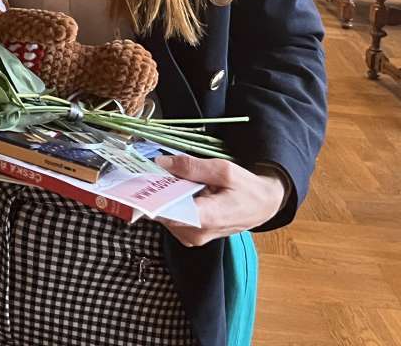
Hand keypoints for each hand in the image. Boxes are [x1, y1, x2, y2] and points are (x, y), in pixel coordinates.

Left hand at [156, 155, 286, 246]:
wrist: (262, 206)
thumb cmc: (246, 188)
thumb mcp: (223, 170)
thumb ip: (192, 167)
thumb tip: (161, 163)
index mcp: (206, 218)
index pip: (168, 213)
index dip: (150, 197)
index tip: (137, 180)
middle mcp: (195, 233)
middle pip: (162, 212)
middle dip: (155, 191)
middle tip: (149, 169)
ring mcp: (192, 237)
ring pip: (165, 214)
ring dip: (163, 196)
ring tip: (167, 176)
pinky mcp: (190, 235)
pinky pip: (172, 217)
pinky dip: (171, 202)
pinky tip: (177, 188)